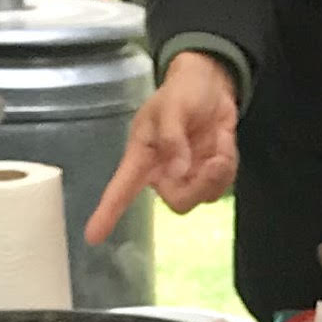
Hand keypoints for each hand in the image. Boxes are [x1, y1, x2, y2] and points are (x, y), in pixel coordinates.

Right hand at [88, 49, 239, 243]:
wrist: (211, 84)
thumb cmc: (182, 91)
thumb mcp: (172, 106)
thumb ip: (172, 138)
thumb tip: (177, 172)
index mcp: (142, 156)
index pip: (121, 189)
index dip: (107, 212)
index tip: (92, 236)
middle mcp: (162, 172)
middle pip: (179, 201)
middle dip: (201, 184)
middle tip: (214, 161)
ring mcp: (187, 176)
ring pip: (203, 196)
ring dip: (219, 172)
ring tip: (220, 143)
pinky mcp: (208, 175)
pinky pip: (221, 186)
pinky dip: (228, 165)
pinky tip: (223, 143)